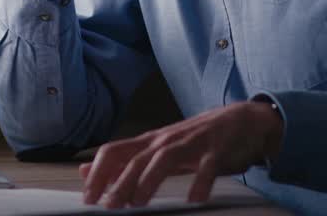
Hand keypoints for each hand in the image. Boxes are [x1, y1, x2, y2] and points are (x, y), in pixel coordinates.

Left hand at [79, 100, 283, 207]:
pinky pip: (208, 165)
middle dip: (119, 182)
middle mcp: (166, 140)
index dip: (97, 173)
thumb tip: (84, 170)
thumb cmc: (196, 139)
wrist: (241, 120)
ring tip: (139, 202)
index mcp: (149, 142)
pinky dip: (201, 181)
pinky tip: (195, 198)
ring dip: (149, 180)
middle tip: (109, 206)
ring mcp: (191, 142)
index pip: (114, 151)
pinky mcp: (217, 149)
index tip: (88, 197)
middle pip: (136, 158)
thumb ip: (123, 161)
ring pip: (165, 158)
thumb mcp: (157, 149)